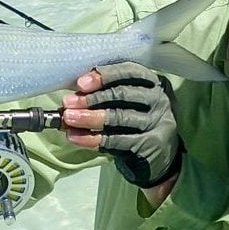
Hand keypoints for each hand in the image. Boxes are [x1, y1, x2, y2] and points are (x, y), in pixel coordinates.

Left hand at [62, 62, 182, 188]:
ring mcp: (156, 123)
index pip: (129, 72)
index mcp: (152, 82)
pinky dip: (92, 138)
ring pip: (119, 118)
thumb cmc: (136, 122)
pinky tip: (75, 137)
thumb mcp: (129, 102)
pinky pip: (117, 141)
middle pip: (122, 94)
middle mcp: (158, 99)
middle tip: (68, 102)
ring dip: (89, 118)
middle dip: (92, 98)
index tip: (80, 83)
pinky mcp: (149, 145)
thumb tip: (75, 94)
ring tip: (68, 119)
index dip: (104, 76)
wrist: (160, 157)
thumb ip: (108, 93)